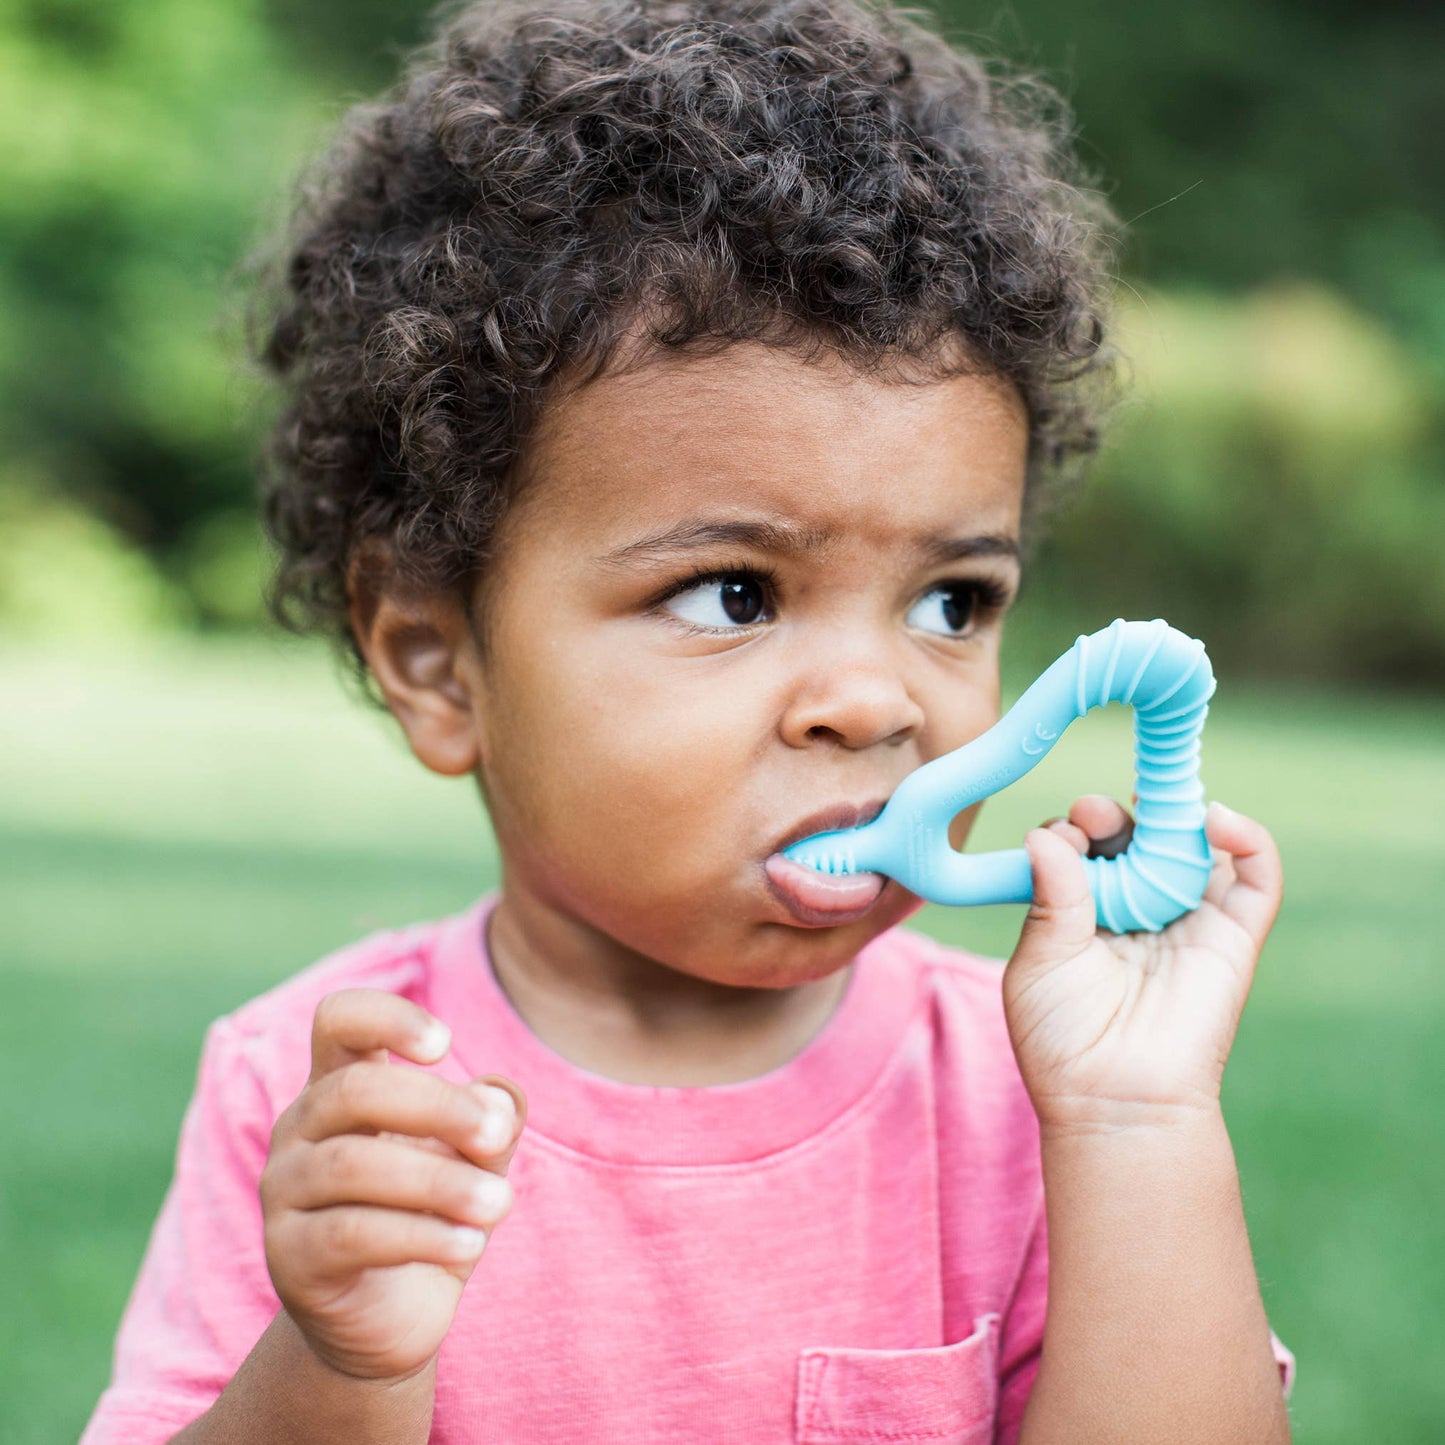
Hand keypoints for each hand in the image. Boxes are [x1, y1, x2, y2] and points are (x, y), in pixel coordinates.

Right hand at [260, 988, 525, 1382]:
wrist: (389, 1320)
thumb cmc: (432, 1214)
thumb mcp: (474, 1162)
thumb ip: (492, 1122)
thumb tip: (501, 1100)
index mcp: (340, 1087)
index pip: (338, 1020)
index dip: (388, 1018)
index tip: (445, 1045)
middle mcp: (300, 1130)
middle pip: (353, 1090)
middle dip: (437, 1107)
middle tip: (496, 1137)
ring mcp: (285, 1193)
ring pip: (354, 1165)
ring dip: (440, 1182)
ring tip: (501, 1204)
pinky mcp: (289, 1258)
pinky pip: (351, 1234)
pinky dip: (422, 1235)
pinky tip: (472, 1244)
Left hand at [1002, 796, 1282, 1132]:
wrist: (1114, 1101)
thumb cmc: (1063, 1040)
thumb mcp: (1040, 961)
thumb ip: (1049, 896)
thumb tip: (1045, 835)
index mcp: (1082, 911)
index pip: (1081, 848)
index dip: (1072, 830)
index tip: (1060, 835)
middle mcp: (1135, 909)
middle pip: (1133, 836)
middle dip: (1111, 816)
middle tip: (1093, 816)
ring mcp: (1186, 918)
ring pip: (1191, 845)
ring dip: (1173, 814)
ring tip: (1144, 809)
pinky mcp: (1233, 936)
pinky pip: (1257, 878)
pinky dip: (1249, 839)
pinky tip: (1217, 821)